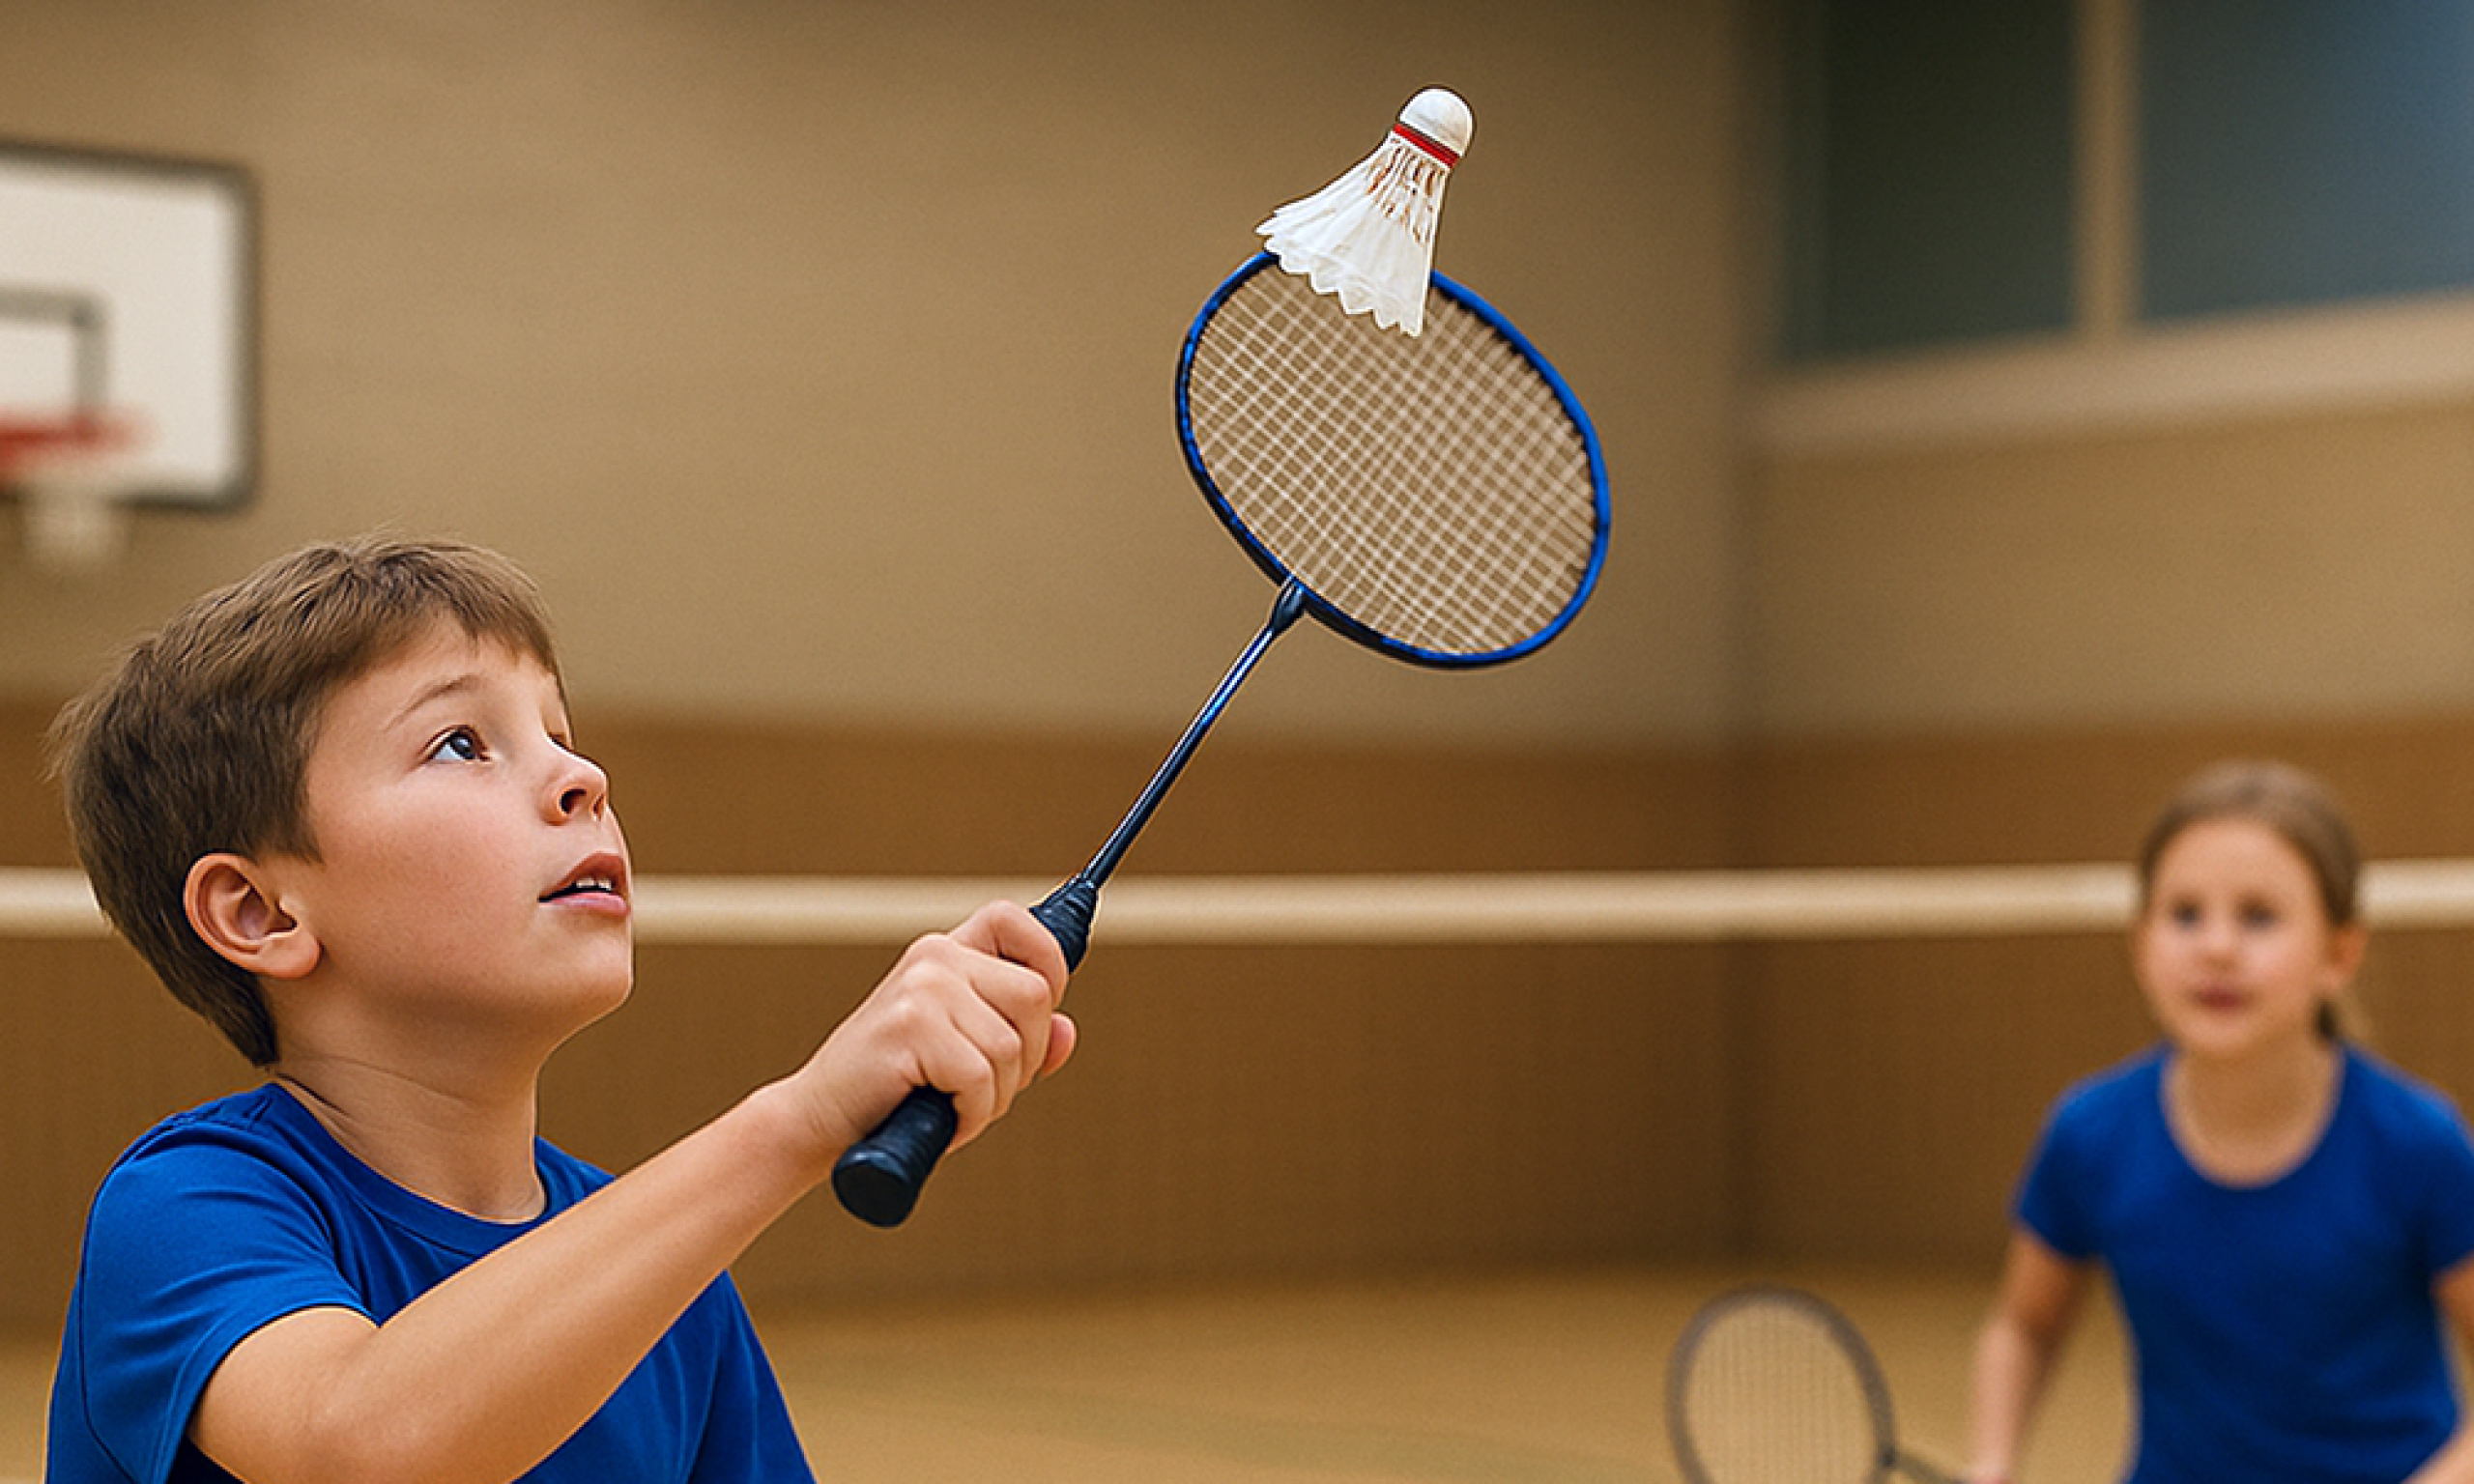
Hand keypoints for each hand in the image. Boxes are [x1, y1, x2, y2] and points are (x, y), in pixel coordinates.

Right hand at [792, 900, 1075, 1166]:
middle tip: (984, 1087)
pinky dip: (972, 1116)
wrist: (817, 1121)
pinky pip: (981, 1079)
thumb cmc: (892, 1088)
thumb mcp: (961, 1052)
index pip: (1015, 920)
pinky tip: (942, 1120)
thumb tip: (1066, 1032)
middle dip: (1025, 1057)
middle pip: (1035, 995)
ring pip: (1011, 1046)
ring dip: (995, 1097)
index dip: (1048, 961)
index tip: (1040, 1011)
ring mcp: (922, 989)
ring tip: (954, 1106)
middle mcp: (934, 958)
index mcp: (944, 952)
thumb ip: (1015, 1037)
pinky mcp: (911, 1027)